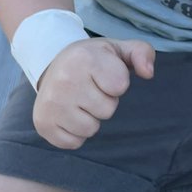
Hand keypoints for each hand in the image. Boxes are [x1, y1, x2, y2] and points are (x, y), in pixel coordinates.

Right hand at [33, 37, 154, 149]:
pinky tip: (69, 113)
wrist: (53, 66)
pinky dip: (75, 132)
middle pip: (107, 110)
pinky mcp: (43, 123)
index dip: (117, 83)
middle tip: (90, 89)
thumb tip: (149, 72)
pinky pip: (74, 142)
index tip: (104, 74)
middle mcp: (64, 80)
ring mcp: (50, 103)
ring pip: (90, 129)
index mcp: (84, 58)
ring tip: (80, 101)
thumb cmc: (92, 61)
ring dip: (90, 118)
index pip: (120, 86)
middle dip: (104, 102)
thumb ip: (142, 53)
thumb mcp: (117, 49)